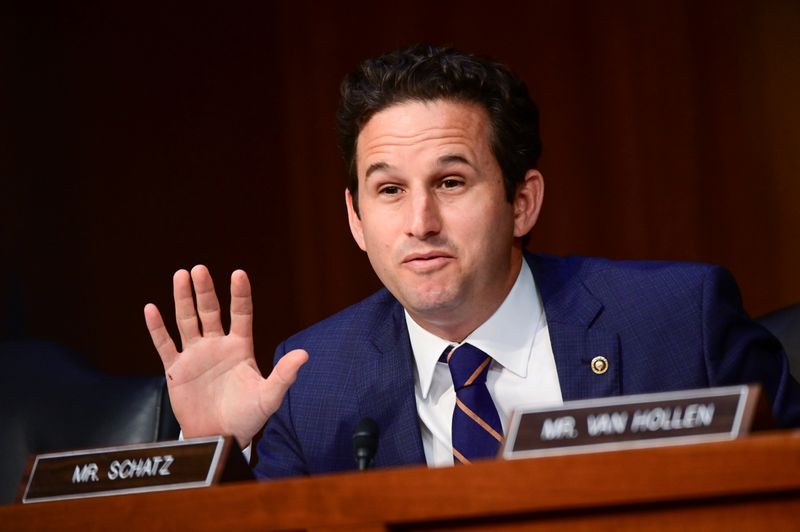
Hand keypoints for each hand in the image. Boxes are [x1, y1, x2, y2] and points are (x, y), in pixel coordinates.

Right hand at [144, 265, 307, 447]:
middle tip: (199, 269)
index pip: (241, 314)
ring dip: (183, 299)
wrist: (221, 438)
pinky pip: (165, 344)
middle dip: (205, 290)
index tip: (238, 273)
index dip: (240, 294)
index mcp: (240, 347)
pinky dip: (157, 328)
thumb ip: (284, 375)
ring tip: (180, 275)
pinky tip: (151, 308)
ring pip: (187, 321)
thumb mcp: (269, 397)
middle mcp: (217, 345)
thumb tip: (304, 354)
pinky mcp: (177, 369)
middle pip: (210, 311)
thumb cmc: (247, 417)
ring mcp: (196, 355)